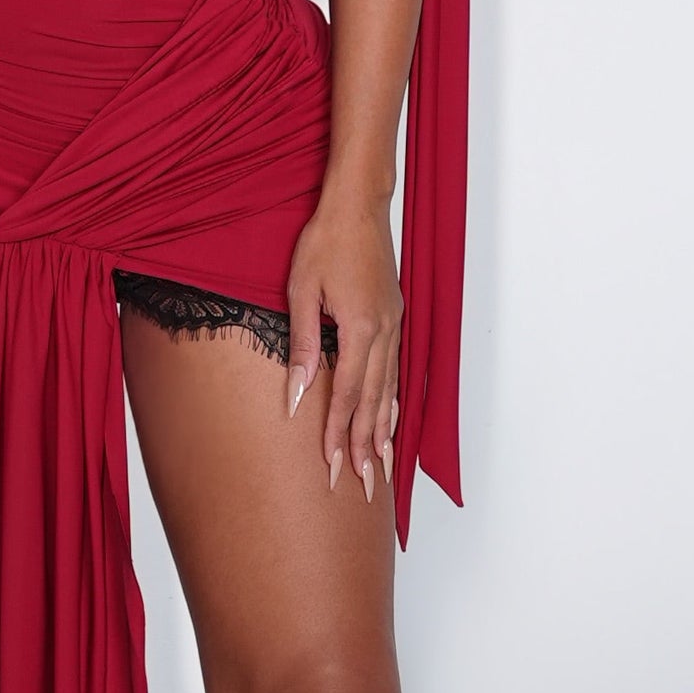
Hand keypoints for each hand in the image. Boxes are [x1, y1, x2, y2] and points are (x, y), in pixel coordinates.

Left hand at [286, 197, 400, 500]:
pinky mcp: (393, 319)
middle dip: (365, 446)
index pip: (347, 394)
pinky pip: (394, 371)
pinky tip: (388, 421)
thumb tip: (298, 394)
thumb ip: (302, 345)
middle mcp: (383, 332)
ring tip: (379, 467)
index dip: (338, 433)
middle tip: (362, 486)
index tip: (331, 466)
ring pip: (389, 390)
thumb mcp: (301, 291)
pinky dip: (391, 402)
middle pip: (373, 401)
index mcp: (359, 327)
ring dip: (382, 431)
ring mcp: (393, 326)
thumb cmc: (325, 242)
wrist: (358, 206)